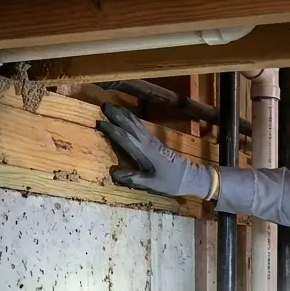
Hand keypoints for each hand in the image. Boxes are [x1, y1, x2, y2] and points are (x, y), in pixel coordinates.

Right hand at [96, 103, 216, 198]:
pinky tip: (128, 116)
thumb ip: (133, 179)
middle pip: (130, 125)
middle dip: (117, 115)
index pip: (125, 137)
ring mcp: (152, 140)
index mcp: (145, 152)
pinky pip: (140, 126)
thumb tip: (113, 174)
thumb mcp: (152, 184)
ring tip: (112, 106)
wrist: (189, 177)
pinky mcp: (155, 141)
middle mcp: (148, 142)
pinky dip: (132, 119)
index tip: (99, 122)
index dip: (112, 130)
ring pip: (136, 123)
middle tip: (104, 106)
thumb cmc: (170, 182)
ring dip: (124, 114)